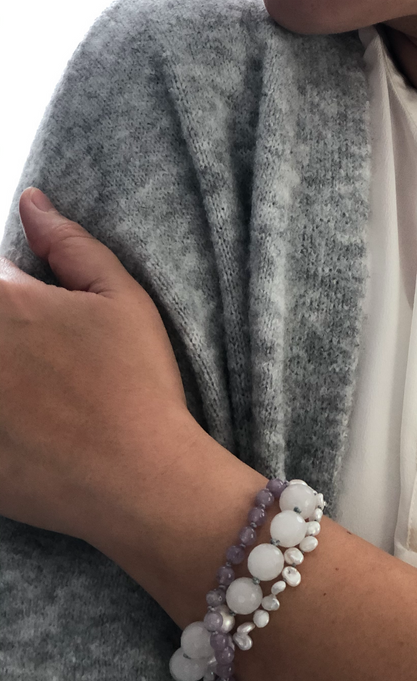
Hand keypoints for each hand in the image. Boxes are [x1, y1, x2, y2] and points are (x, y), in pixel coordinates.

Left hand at [0, 187, 192, 548]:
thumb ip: (70, 244)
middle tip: (46, 365)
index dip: (15, 293)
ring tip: (41, 392)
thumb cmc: (137, 383)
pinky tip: (29, 426)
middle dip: (14, 336)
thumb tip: (31, 203)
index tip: (38, 317)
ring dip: (9, 373)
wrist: (138, 477)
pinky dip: (4, 418)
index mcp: (3, 302)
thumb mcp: (121, 299)